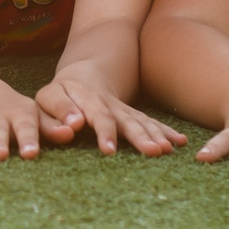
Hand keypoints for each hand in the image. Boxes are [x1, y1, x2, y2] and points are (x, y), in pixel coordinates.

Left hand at [37, 67, 185, 156]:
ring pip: (141, 121)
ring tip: (167, 149)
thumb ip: (55, 114)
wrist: (83, 77)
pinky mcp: (134, 116)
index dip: (103, 131)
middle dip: (138, 136)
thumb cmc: (58, 95)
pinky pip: (152, 123)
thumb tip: (71, 128)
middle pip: (125, 119)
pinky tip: (181, 141)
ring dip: (156, 135)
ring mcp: (124, 110)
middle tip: (151, 151)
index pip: (96, 114)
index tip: (108, 150)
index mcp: (84, 98)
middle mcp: (108, 103)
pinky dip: (166, 131)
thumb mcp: (47, 100)